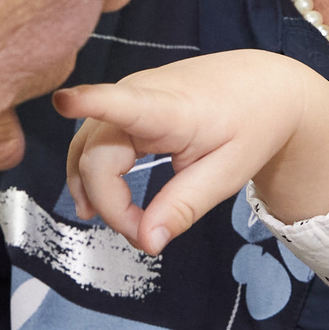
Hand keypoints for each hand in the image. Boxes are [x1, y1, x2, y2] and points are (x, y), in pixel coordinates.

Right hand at [54, 50, 328, 253]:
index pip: (122, 103)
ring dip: (95, 192)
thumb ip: (183, 207)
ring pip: (86, 150)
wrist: (265, 86)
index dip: (90, 102)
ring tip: (126, 225)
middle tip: (145, 237)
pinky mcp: (125, 100)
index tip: (63, 100)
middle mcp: (138, 93)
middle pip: (95, 157)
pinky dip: (95, 175)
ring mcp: (127, 93)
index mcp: (170, 108)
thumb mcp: (227, 174)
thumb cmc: (251, 126)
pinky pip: (94, 141)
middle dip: (111, 205)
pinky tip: (100, 203)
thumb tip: (146, 243)